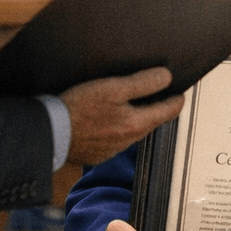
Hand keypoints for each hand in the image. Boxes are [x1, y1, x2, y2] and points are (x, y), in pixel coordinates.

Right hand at [60, 66, 181, 165]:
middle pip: (151, 121)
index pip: (168, 112)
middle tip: (158, 94)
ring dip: (135, 118)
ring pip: (132, 130)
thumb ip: (142, 83)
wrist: (50, 133)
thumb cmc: (78, 109)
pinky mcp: (97, 153)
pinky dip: (115, 127)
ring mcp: (112, 149)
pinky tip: (104, 118)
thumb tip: (166, 78)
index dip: (177, 99)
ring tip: (129, 103)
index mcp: (136, 124)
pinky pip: (114, 138)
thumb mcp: (113, 88)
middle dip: (156, 107)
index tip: (180, 93)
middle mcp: (128, 140)